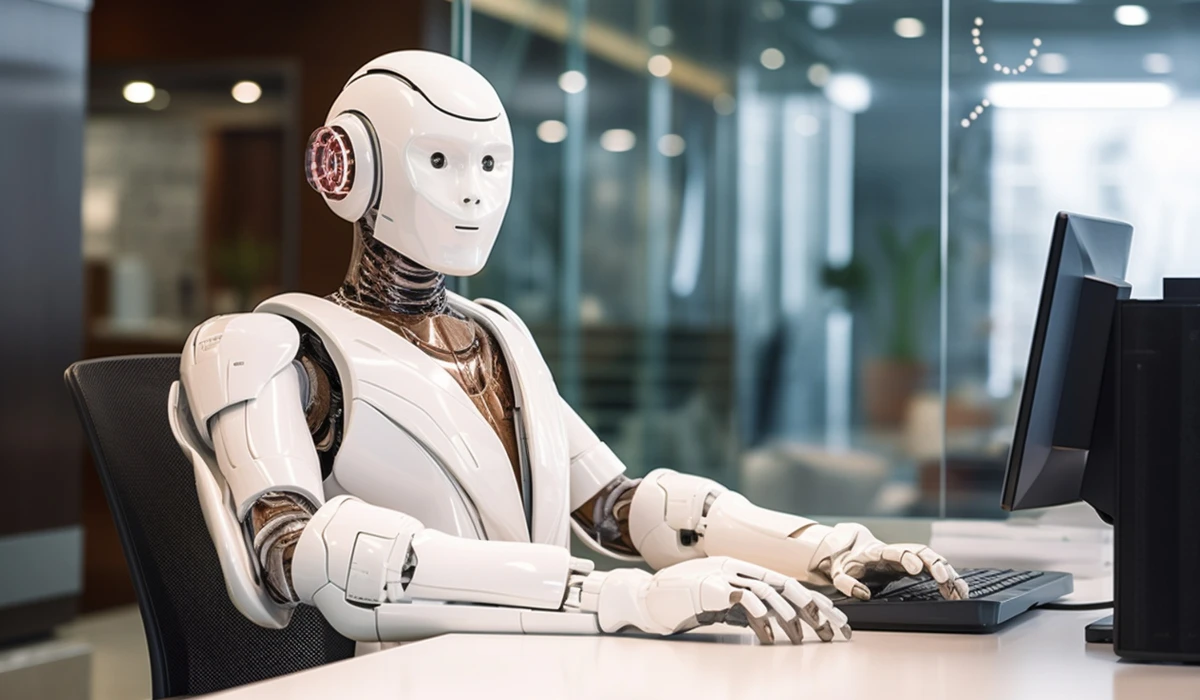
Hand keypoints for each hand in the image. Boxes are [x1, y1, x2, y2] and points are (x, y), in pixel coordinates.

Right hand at [583, 557, 850, 644]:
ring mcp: (724, 574)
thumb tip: (773, 624)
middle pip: (786, 586)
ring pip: (770, 592)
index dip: (815, 602)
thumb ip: (745, 608)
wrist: (646, 598)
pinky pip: (745, 602)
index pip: (787, 584)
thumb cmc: (682, 602)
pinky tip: (770, 638)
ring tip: (804, 638)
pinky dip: (762, 620)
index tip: (836, 622)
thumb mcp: (721, 605)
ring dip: (791, 618)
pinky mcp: (711, 587)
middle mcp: (737, 566)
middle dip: (815, 608)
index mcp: (742, 568)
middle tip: (835, 631)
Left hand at [810, 523, 968, 600]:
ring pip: (932, 559)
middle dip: (934, 563)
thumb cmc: (846, 563)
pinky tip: (958, 590)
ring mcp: (907, 557)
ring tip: (960, 590)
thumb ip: (847, 583)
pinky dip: (947, 579)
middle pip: (920, 551)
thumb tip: (863, 593)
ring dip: (947, 572)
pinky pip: (934, 569)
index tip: (917, 568)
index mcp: (877, 552)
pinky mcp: (914, 565)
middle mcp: (896, 552)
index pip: (895, 551)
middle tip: (945, 578)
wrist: (851, 550)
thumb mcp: (839, 573)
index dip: (907, 557)